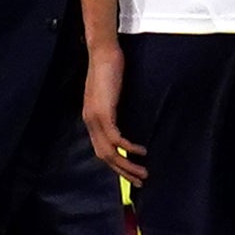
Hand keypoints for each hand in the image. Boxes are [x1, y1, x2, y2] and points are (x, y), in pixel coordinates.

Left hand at [82, 41, 142, 181]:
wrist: (102, 53)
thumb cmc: (109, 70)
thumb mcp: (112, 95)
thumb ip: (115, 110)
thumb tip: (127, 122)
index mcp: (91, 119)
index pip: (101, 150)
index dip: (115, 165)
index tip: (130, 174)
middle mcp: (90, 122)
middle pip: (104, 156)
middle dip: (123, 171)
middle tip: (139, 181)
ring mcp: (95, 118)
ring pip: (110, 152)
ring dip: (127, 165)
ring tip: (143, 173)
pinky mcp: (104, 113)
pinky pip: (116, 138)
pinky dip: (129, 147)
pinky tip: (141, 151)